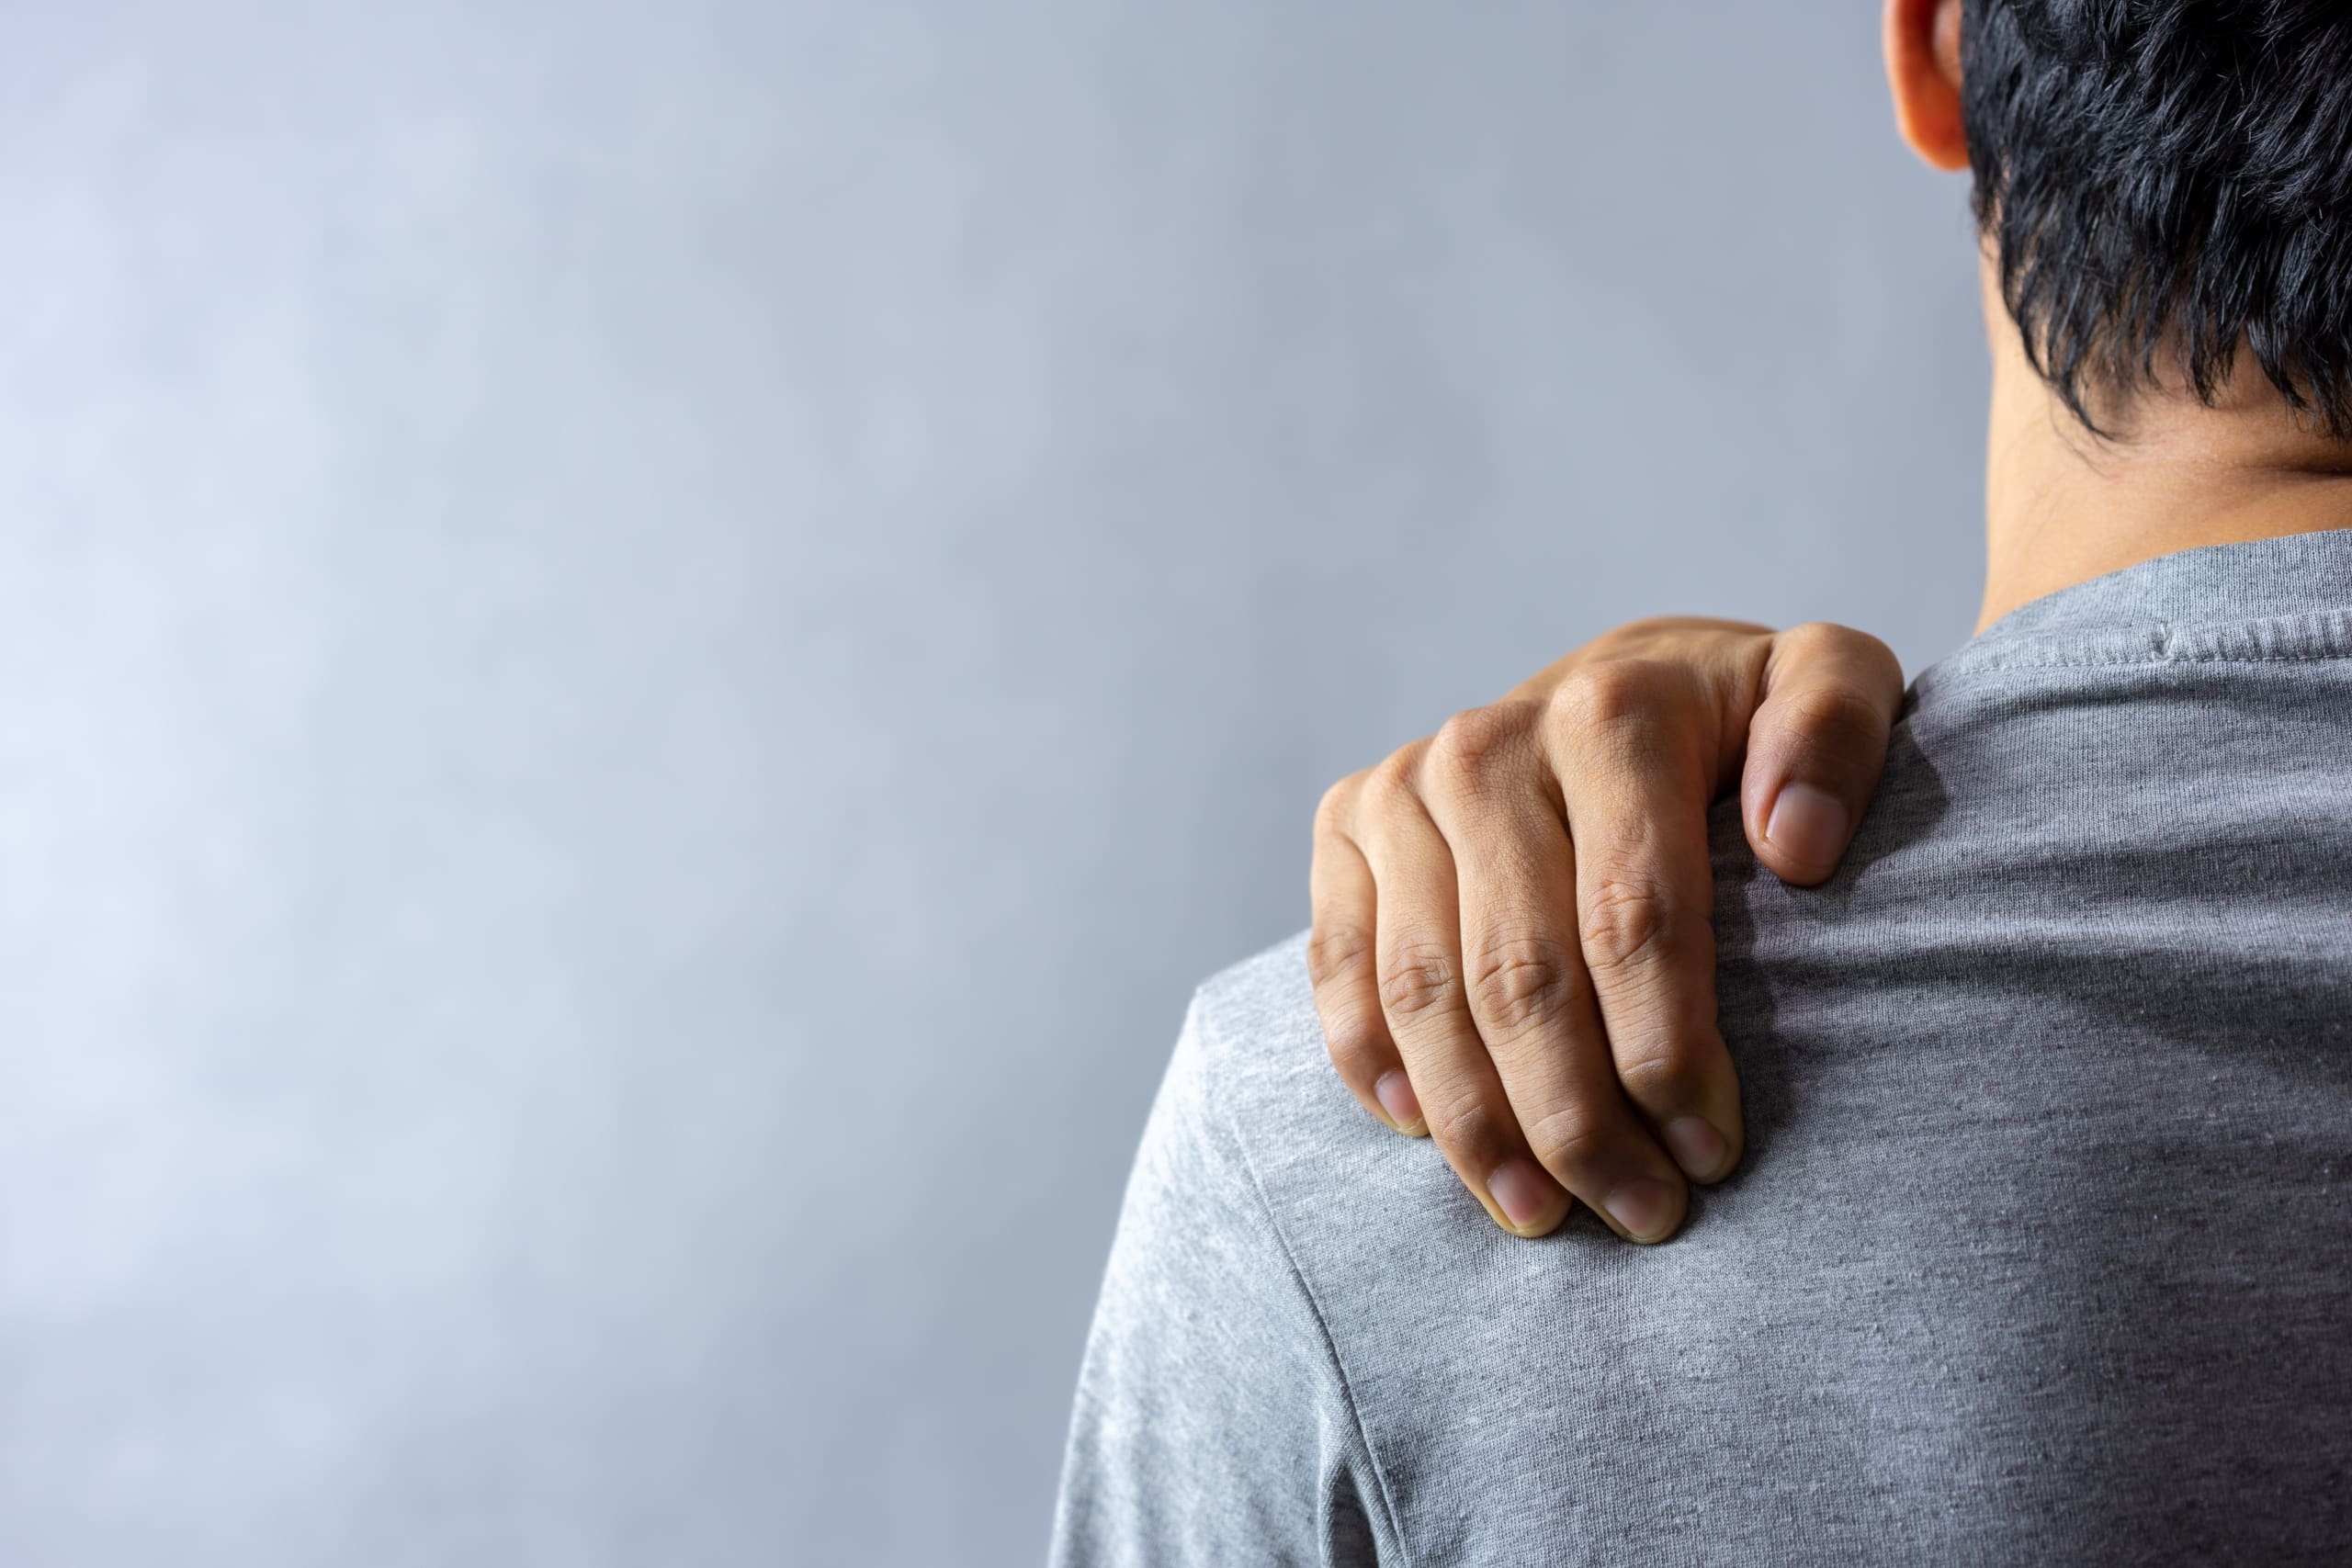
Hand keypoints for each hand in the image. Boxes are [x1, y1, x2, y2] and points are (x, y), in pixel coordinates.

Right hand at [1308, 618, 1902, 1241]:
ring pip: (1424, 992)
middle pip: (1521, 975)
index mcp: (1611, 715)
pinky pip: (1340, 967)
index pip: (1633, 918)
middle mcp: (1488, 745)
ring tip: (1540, 1213)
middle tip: (1641, 1213)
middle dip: (1578, 1120)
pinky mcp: (1346, 823)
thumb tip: (1795, 845)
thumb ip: (1839, 729)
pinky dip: (1371, 1060)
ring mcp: (1403, 787)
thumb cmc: (1737, 724)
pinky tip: (1423, 1133)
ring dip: (1476, 1123)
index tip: (1711, 1153)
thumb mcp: (1823, 683)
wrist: (1617, 684)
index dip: (1668, 1054)